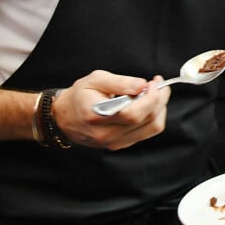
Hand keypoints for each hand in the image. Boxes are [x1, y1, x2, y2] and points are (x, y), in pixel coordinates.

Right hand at [52, 70, 169, 150]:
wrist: (64, 117)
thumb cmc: (79, 96)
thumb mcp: (95, 79)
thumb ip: (120, 82)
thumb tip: (142, 85)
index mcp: (99, 116)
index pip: (134, 113)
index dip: (151, 98)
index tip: (155, 83)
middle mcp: (108, 134)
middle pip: (148, 122)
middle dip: (160, 100)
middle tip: (158, 85)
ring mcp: (115, 142)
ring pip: (151, 129)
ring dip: (159, 109)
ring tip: (154, 94)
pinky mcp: (120, 144)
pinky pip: (145, 133)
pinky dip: (152, 117)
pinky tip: (145, 104)